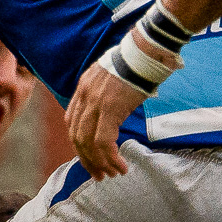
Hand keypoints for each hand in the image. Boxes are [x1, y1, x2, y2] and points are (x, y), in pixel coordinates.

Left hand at [66, 41, 154, 179]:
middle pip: (76, 137)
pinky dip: (110, 157)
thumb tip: (118, 108)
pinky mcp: (110, 108)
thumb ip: (107, 93)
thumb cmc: (139, 60)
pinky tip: (120, 166)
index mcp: (83, 89)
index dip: (79, 144)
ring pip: (88, 143)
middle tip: (99, 174)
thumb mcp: (113, 76)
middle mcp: (84, 97)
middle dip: (87, 159)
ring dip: (100, 162)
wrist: (149, 47)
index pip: (72, 124)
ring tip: (112, 174)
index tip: (90, 157)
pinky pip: (103, 141)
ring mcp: (95, 103)